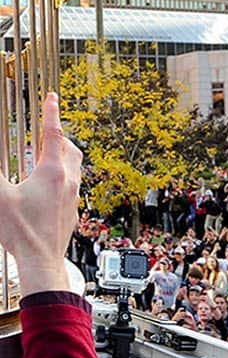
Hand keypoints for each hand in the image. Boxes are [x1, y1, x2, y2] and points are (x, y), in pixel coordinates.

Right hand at [0, 93, 80, 294]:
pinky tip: (50, 184)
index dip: (51, 112)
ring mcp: (73, 196)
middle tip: (48, 128)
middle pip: (70, 148)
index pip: (53, 133)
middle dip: (60, 135)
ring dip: (63, 155)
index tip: (52, 96)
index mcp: (52, 172)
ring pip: (75, 166)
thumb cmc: (21, 231)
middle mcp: (68, 181)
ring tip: (48, 154)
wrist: (41, 261)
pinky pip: (73, 185)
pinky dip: (64, 175)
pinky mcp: (73, 210)